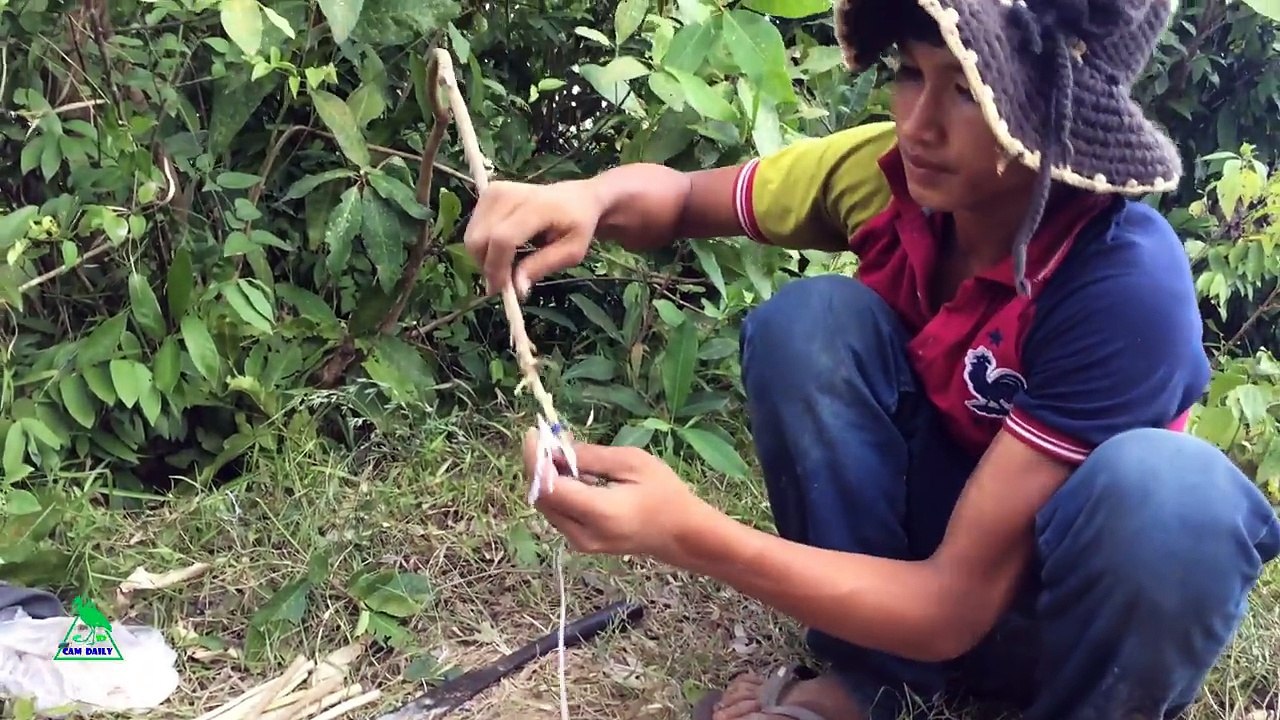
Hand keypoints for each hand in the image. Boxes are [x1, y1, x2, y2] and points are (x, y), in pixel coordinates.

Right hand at [463, 179, 603, 297]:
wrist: (576, 198)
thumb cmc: (577, 225)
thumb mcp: (571, 252)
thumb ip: (542, 266)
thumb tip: (516, 288)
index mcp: (536, 207)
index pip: (503, 239)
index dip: (497, 268)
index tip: (502, 291)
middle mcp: (509, 194)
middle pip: (479, 238)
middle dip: (487, 266)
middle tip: (504, 282)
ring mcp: (495, 192)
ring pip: (472, 236)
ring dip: (484, 258)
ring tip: (507, 265)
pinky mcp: (487, 194)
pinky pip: (473, 229)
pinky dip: (483, 246)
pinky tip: (502, 250)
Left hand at [522, 430, 716, 562]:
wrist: (681, 533)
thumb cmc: (664, 493)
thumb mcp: (632, 463)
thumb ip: (591, 457)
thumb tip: (556, 447)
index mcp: (599, 513)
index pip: (549, 487)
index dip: (535, 460)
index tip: (534, 433)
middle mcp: (583, 534)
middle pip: (542, 497)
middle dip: (538, 465)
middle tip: (548, 437)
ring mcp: (580, 543)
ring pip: (547, 505)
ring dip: (547, 476)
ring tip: (562, 450)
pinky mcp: (581, 542)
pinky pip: (558, 512)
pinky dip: (558, 489)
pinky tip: (572, 471)